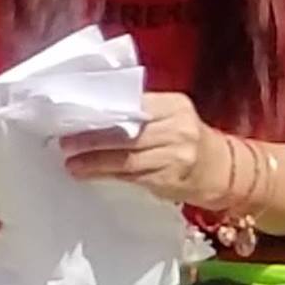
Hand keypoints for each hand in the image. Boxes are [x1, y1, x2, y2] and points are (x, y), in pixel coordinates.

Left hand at [61, 93, 228, 206]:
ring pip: (128, 158)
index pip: (134, 104)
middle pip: (129, 133)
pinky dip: (108, 174)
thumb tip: (93, 113)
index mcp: (174, 104)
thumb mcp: (170, 115)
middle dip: (94, 139)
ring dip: (96, 161)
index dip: (103, 112)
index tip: (76, 116)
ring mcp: (177, 155)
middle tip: (66, 143)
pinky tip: (90, 173)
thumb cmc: (184, 138)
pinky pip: (133, 176)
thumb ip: (140, 111)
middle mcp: (178, 127)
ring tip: (72, 163)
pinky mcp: (170, 179)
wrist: (219, 169)